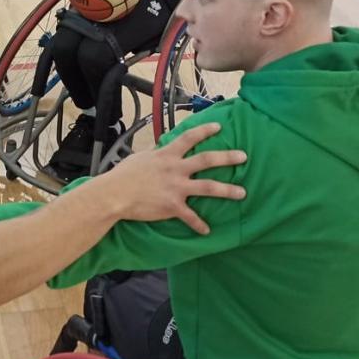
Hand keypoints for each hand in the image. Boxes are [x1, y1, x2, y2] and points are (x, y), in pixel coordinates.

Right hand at [102, 123, 245, 233]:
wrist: (114, 195)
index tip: (219, 127)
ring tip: (242, 193)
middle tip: (244, 157)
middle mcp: (176, 169)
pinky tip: (207, 231)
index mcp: (167, 155)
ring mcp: (176, 188)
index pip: (189, 138)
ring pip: (208, 187)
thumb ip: (154, 156)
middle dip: (227, 158)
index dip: (205, 131)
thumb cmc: (123, 176)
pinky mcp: (173, 206)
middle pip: (207, 160)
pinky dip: (199, 225)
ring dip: (227, 190)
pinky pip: (191, 217)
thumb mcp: (140, 159)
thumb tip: (158, 151)